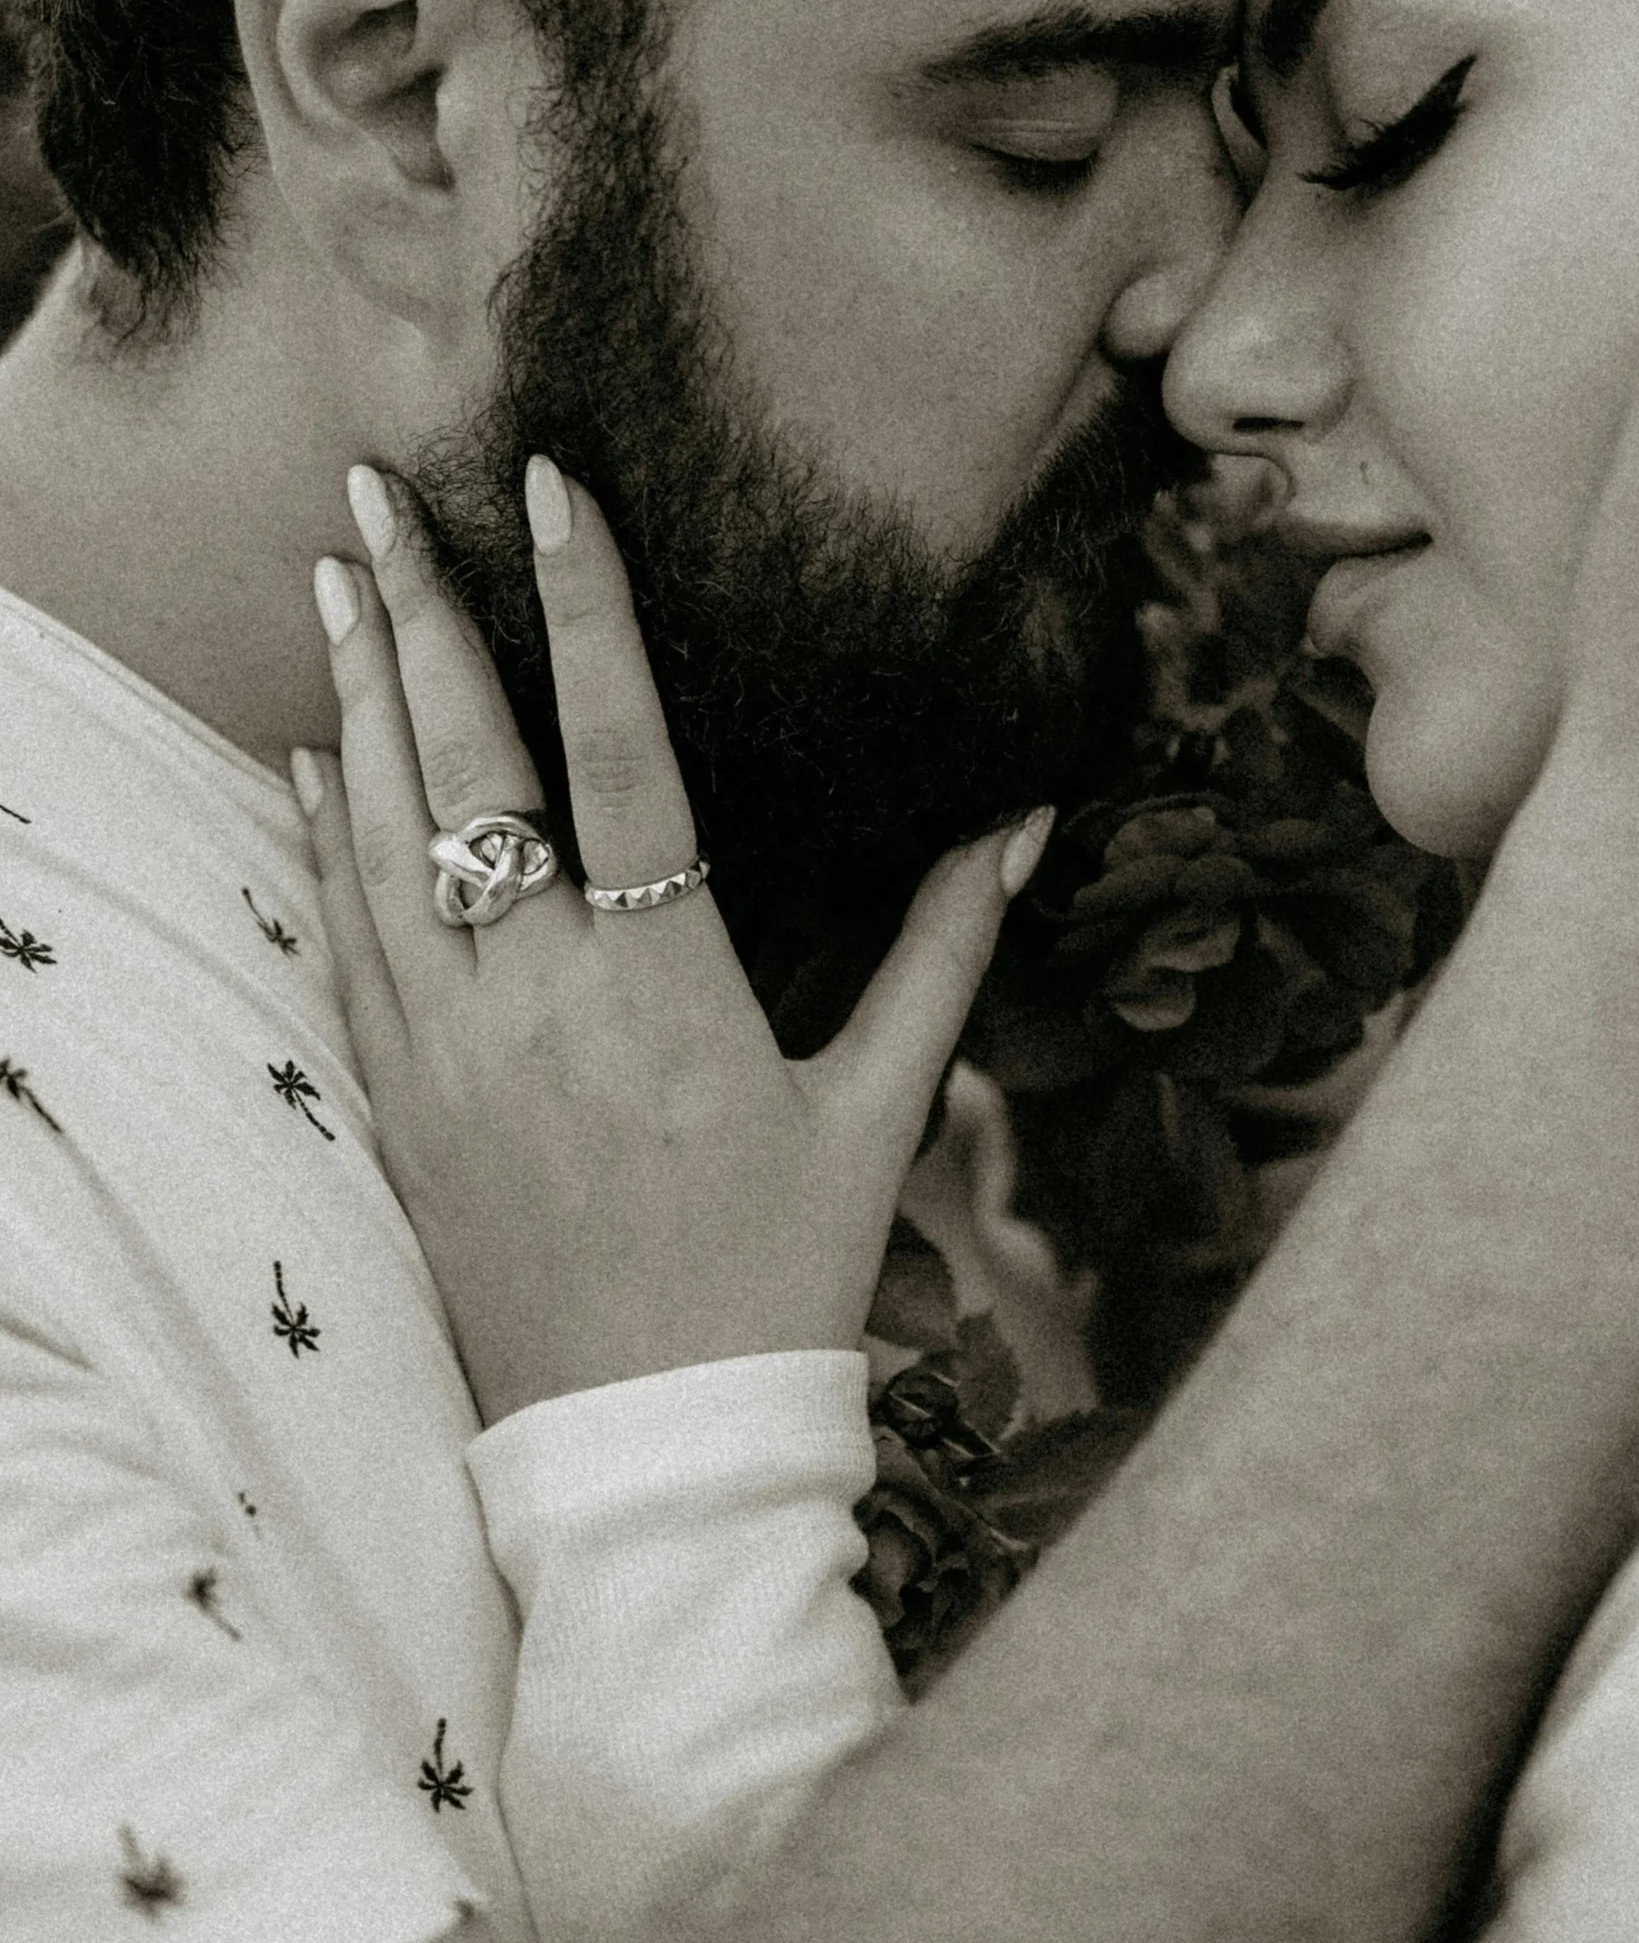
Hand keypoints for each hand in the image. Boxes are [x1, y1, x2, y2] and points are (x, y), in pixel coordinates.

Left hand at [299, 459, 1045, 1423]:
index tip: (556, 493)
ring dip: (355, 702)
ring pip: (382, 839)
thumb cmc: (782, 1274)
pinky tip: (313, 760)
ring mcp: (451, 1053)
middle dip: (422, 618)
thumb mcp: (883, 1106)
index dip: (587, 610)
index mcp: (668, 980)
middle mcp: (540, 998)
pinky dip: (323, 843)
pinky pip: (344, 944)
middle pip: (465, 769)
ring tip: (339, 582)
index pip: (620, 749)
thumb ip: (945, 944)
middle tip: (381, 497)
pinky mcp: (402, 1109)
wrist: (650, 1449)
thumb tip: (1022, 812)